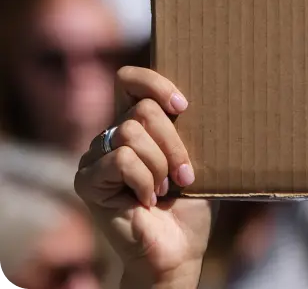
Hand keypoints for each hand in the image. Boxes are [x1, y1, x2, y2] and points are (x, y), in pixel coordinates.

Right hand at [75, 67, 211, 288]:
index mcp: (138, 126)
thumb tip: (196, 98)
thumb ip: (188, 128)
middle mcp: (112, 137)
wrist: (178, 250)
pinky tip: (146, 201)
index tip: (182, 105)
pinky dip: (144, 180)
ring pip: (130, 133)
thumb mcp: (197, 158)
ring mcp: (95, 158)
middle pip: (141, 110)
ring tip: (165, 190)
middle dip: (173, 142)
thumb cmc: (192, 206)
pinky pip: (120, 160)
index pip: (129, 80)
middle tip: (185, 175)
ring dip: (160, 165)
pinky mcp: (86, 181)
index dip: (154, 83)